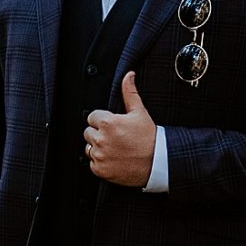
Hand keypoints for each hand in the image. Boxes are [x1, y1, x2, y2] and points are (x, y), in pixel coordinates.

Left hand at [85, 71, 156, 186]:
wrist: (157, 163)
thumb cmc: (149, 138)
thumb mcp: (140, 112)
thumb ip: (129, 92)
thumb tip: (128, 75)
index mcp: (108, 122)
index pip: (92, 117)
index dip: (103, 120)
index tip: (114, 126)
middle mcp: (101, 139)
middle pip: (88, 132)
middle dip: (99, 133)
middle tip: (116, 138)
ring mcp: (100, 155)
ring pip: (89, 148)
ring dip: (98, 148)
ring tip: (116, 148)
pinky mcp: (100, 169)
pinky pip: (93, 163)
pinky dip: (101, 163)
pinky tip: (115, 159)